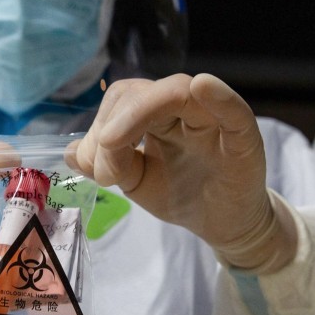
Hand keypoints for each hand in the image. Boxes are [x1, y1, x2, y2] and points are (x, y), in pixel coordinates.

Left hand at [68, 73, 295, 270]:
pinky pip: (233, 111)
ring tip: (120, 164)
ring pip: (176, 92)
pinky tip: (202, 88)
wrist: (223, 226)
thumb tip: (70, 152)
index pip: (122, 99)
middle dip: (111, 128)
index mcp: (156, 114)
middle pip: (140, 92)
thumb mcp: (136, 180)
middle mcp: (183, 109)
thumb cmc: (183, 195)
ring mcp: (214, 120)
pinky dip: (219, 97)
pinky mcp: (244, 139)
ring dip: (137, 117)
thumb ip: (106, 163)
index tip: (92, 167)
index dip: (99, 127)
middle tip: (108, 175)